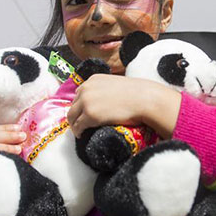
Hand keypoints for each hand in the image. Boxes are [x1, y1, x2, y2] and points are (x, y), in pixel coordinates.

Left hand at [66, 74, 181, 138]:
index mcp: (93, 80)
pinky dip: (78, 132)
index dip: (80, 105)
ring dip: (75, 125)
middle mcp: (86, 89)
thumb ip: (105, 89)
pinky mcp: (90, 115)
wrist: (144, 99)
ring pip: (72, 116)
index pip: (78, 93)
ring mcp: (86, 102)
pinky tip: (83, 135)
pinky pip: (78, 126)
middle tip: (81, 124)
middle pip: (73, 105)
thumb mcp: (116, 84)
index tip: (83, 113)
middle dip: (77, 115)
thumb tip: (104, 101)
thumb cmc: (136, 93)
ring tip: (81, 131)